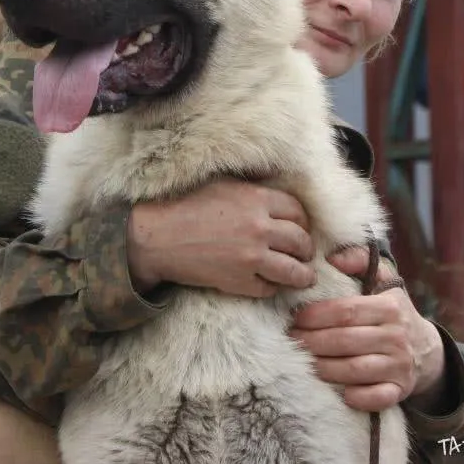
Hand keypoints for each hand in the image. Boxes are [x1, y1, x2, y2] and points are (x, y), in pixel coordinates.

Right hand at [127, 178, 316, 297]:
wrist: (158, 236)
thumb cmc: (186, 203)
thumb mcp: (222, 181)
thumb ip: (251, 181)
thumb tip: (274, 174)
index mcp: (256, 199)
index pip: (297, 211)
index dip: (302, 220)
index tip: (300, 226)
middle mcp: (259, 228)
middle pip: (301, 240)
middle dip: (306, 248)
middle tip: (304, 252)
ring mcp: (251, 257)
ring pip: (294, 271)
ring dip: (302, 274)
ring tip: (303, 275)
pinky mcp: (240, 281)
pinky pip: (270, 289)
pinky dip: (274, 287)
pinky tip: (273, 283)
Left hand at [289, 245, 445, 412]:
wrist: (426, 348)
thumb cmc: (392, 309)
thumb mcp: (382, 279)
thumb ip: (358, 260)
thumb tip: (332, 258)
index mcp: (388, 307)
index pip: (345, 311)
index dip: (315, 316)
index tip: (295, 318)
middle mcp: (396, 336)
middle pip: (345, 341)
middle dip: (312, 342)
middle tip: (291, 340)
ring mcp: (400, 365)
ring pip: (355, 370)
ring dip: (324, 368)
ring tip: (303, 361)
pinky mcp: (401, 389)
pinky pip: (378, 397)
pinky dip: (358, 397)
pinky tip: (340, 392)